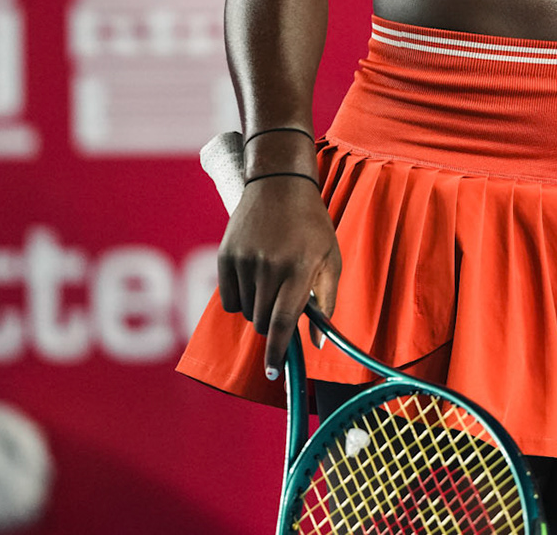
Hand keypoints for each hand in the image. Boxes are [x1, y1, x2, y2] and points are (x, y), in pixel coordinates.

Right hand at [216, 175, 340, 379]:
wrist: (279, 185)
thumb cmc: (312, 225)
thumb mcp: (331, 259)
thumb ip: (327, 302)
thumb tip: (318, 344)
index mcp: (300, 269)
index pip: (284, 323)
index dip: (278, 352)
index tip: (274, 373)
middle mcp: (270, 267)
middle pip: (264, 322)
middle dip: (274, 324)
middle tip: (283, 304)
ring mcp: (245, 261)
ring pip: (247, 313)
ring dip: (259, 310)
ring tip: (271, 282)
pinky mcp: (225, 257)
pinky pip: (230, 300)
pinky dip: (240, 299)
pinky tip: (253, 278)